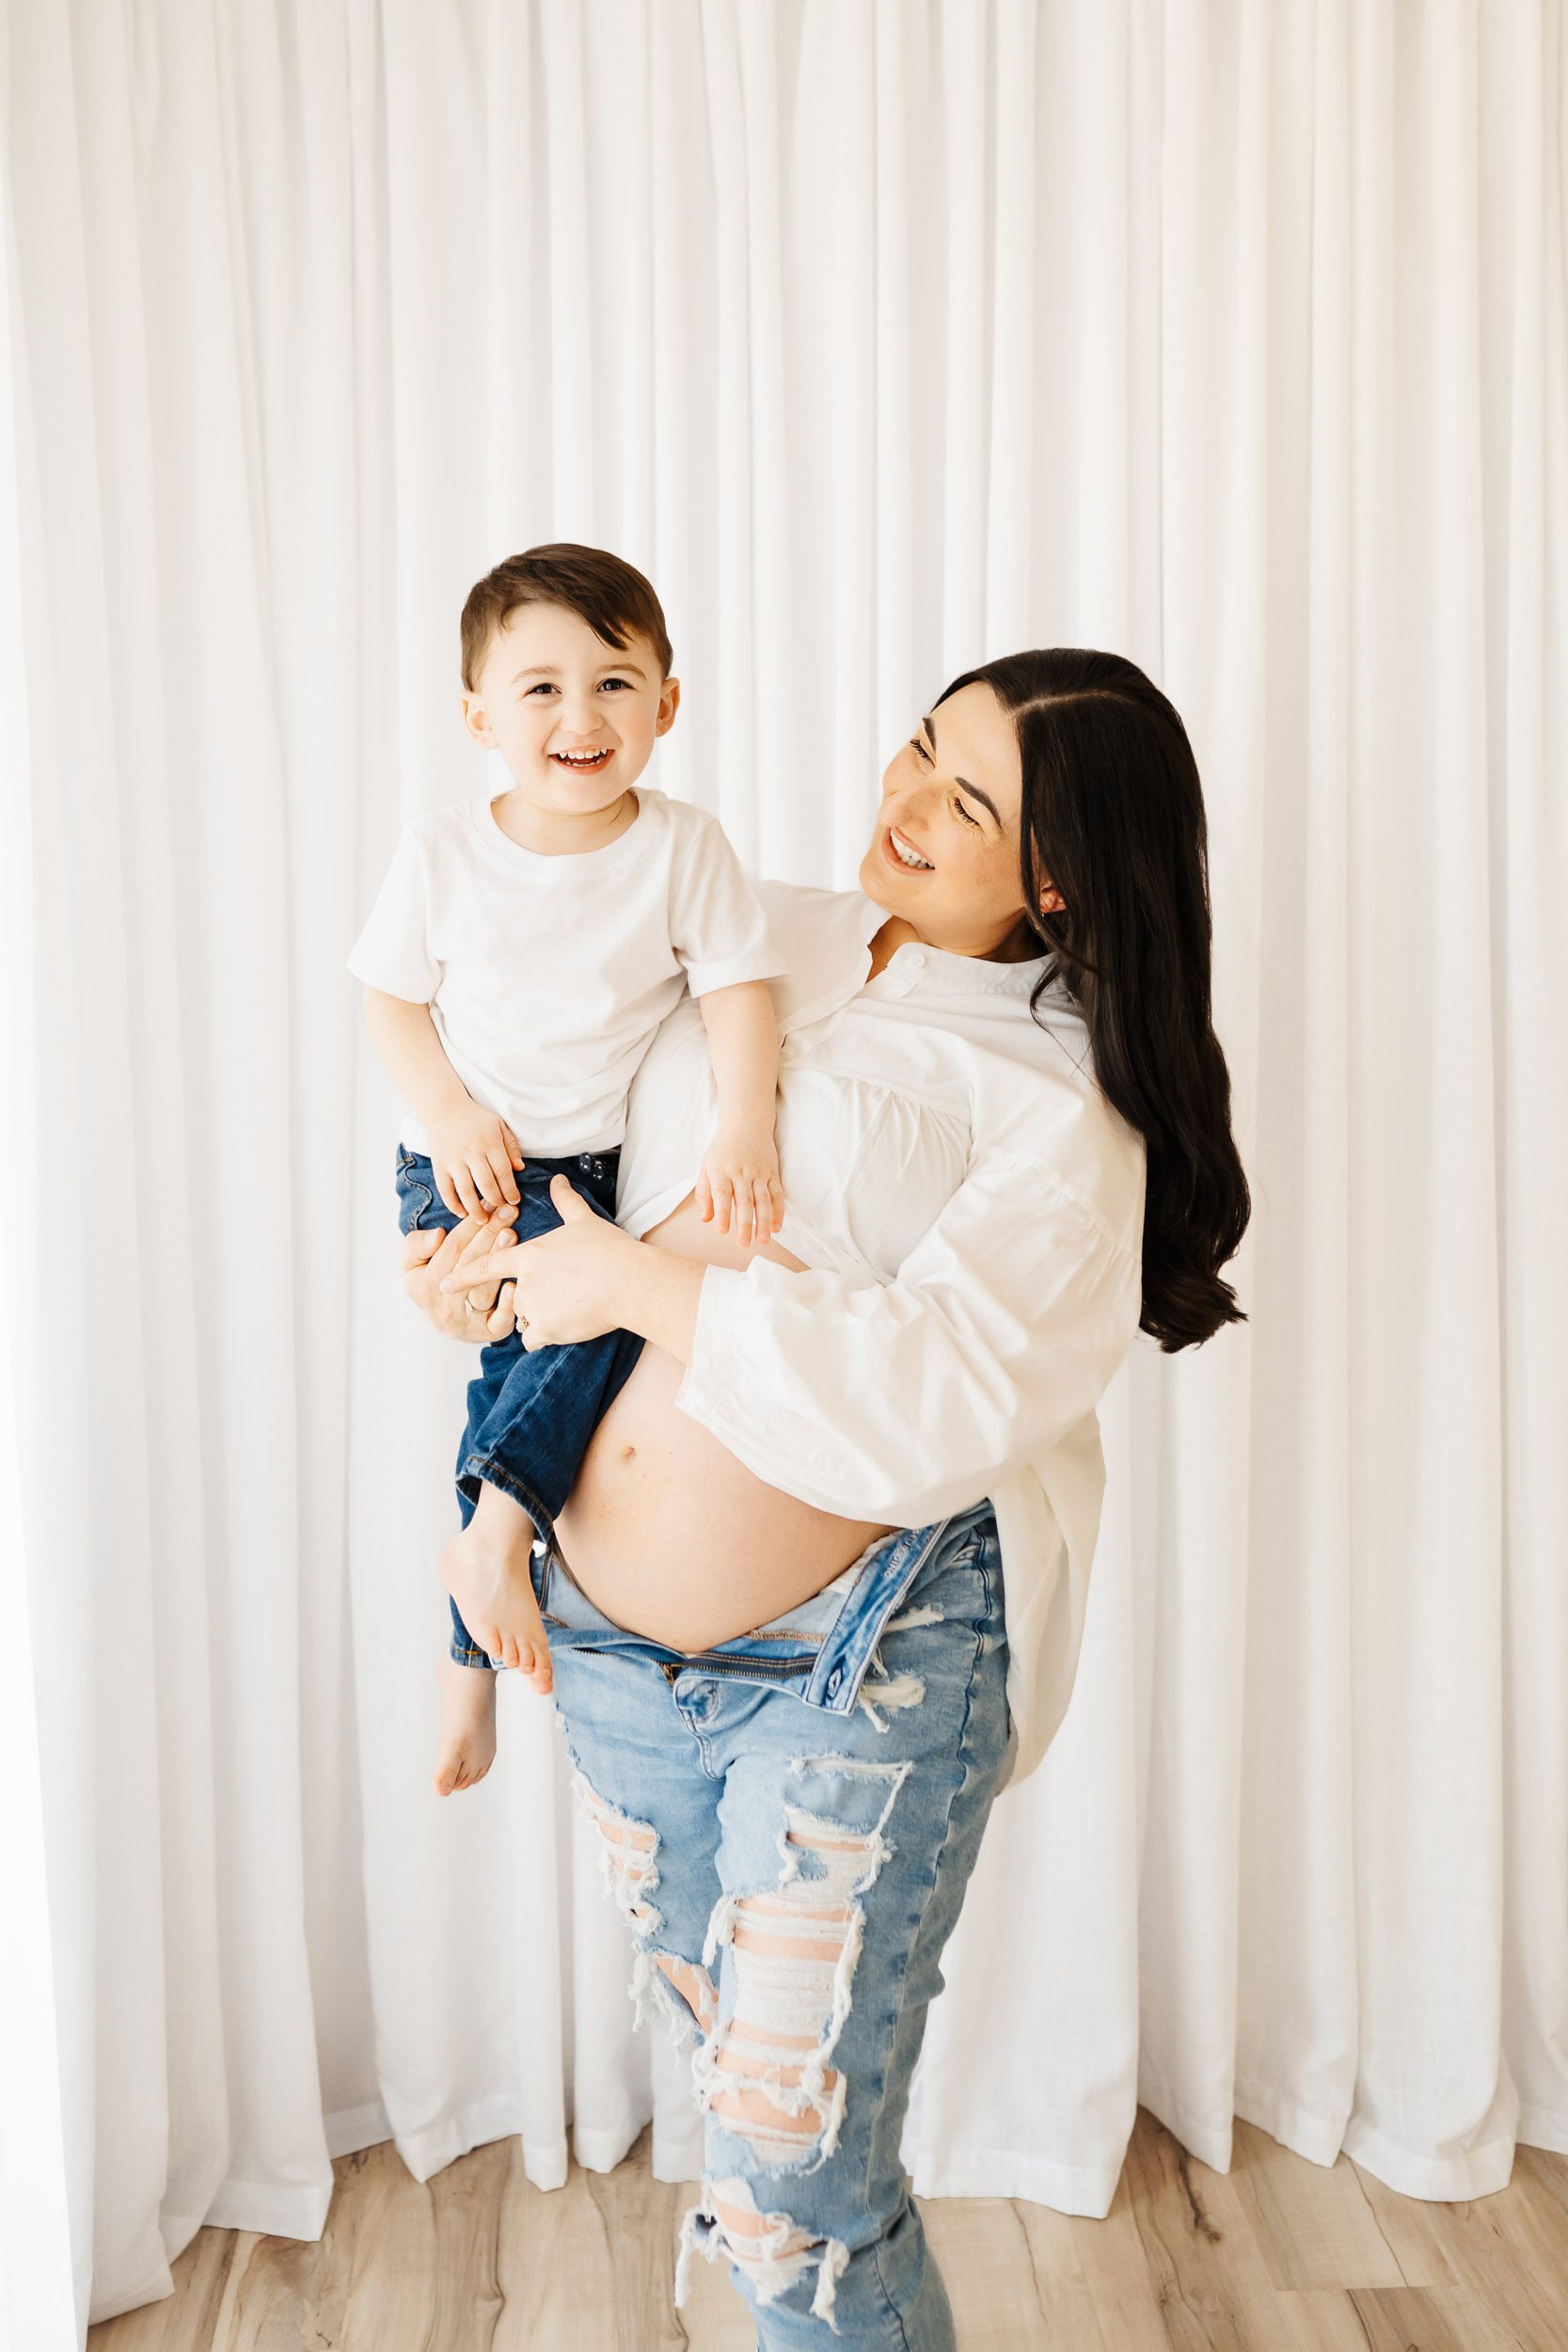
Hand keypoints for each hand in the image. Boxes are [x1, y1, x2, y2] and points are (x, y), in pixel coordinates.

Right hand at [403, 1206, 520, 1341]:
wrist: (445, 1322)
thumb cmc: (431, 1283)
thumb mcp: (412, 1263)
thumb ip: (415, 1246)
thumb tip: (436, 1236)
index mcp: (422, 1285)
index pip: (450, 1250)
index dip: (470, 1226)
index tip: (488, 1205)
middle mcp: (442, 1306)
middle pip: (469, 1265)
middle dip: (489, 1233)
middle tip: (508, 1211)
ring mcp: (465, 1323)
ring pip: (483, 1288)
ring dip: (499, 1260)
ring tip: (511, 1234)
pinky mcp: (486, 1334)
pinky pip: (498, 1322)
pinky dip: (507, 1306)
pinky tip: (514, 1286)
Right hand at [424, 1101, 524, 1216]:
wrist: (445, 1109)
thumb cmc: (477, 1119)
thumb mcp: (499, 1126)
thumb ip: (511, 1146)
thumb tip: (520, 1169)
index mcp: (490, 1142)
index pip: (503, 1172)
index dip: (511, 1190)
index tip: (515, 1201)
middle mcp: (471, 1152)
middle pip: (487, 1184)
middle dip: (496, 1201)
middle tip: (500, 1210)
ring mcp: (453, 1160)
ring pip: (466, 1191)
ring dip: (476, 1209)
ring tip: (483, 1220)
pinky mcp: (439, 1165)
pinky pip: (445, 1190)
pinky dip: (453, 1205)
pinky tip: (462, 1213)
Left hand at [440, 1174, 636, 1346]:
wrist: (627, 1282)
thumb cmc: (608, 1249)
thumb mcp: (584, 1221)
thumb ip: (566, 1202)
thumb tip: (558, 1181)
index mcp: (529, 1255)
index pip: (487, 1266)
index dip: (463, 1276)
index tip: (444, 1284)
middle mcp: (524, 1282)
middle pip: (516, 1297)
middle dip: (534, 1299)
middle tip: (567, 1292)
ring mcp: (533, 1306)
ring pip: (526, 1318)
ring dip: (542, 1318)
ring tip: (573, 1305)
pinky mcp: (545, 1329)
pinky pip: (534, 1338)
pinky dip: (547, 1335)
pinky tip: (568, 1325)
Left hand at [696, 1121, 783, 1247]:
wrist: (746, 1124)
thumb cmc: (722, 1150)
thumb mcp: (706, 1167)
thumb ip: (704, 1193)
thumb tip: (705, 1219)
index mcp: (721, 1170)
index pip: (722, 1194)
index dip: (723, 1213)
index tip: (722, 1231)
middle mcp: (741, 1172)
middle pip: (744, 1201)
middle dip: (745, 1224)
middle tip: (743, 1244)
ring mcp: (759, 1173)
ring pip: (763, 1200)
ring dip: (764, 1222)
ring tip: (763, 1241)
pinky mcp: (772, 1173)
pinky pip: (777, 1194)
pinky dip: (778, 1211)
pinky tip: (776, 1227)